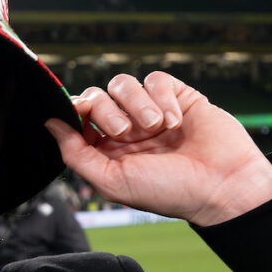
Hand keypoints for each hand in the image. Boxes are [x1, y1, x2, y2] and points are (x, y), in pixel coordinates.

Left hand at [44, 72, 271, 225]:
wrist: (222, 186)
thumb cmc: (169, 191)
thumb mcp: (112, 181)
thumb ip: (76, 153)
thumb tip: (50, 124)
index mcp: (107, 150)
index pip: (79, 117)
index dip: (77, 110)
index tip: (81, 113)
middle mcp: (127, 129)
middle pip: (97, 96)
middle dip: (107, 111)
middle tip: (127, 133)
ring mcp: (151, 111)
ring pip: (124, 83)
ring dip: (137, 104)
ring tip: (156, 128)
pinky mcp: (178, 97)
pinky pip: (156, 79)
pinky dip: (162, 97)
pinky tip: (174, 121)